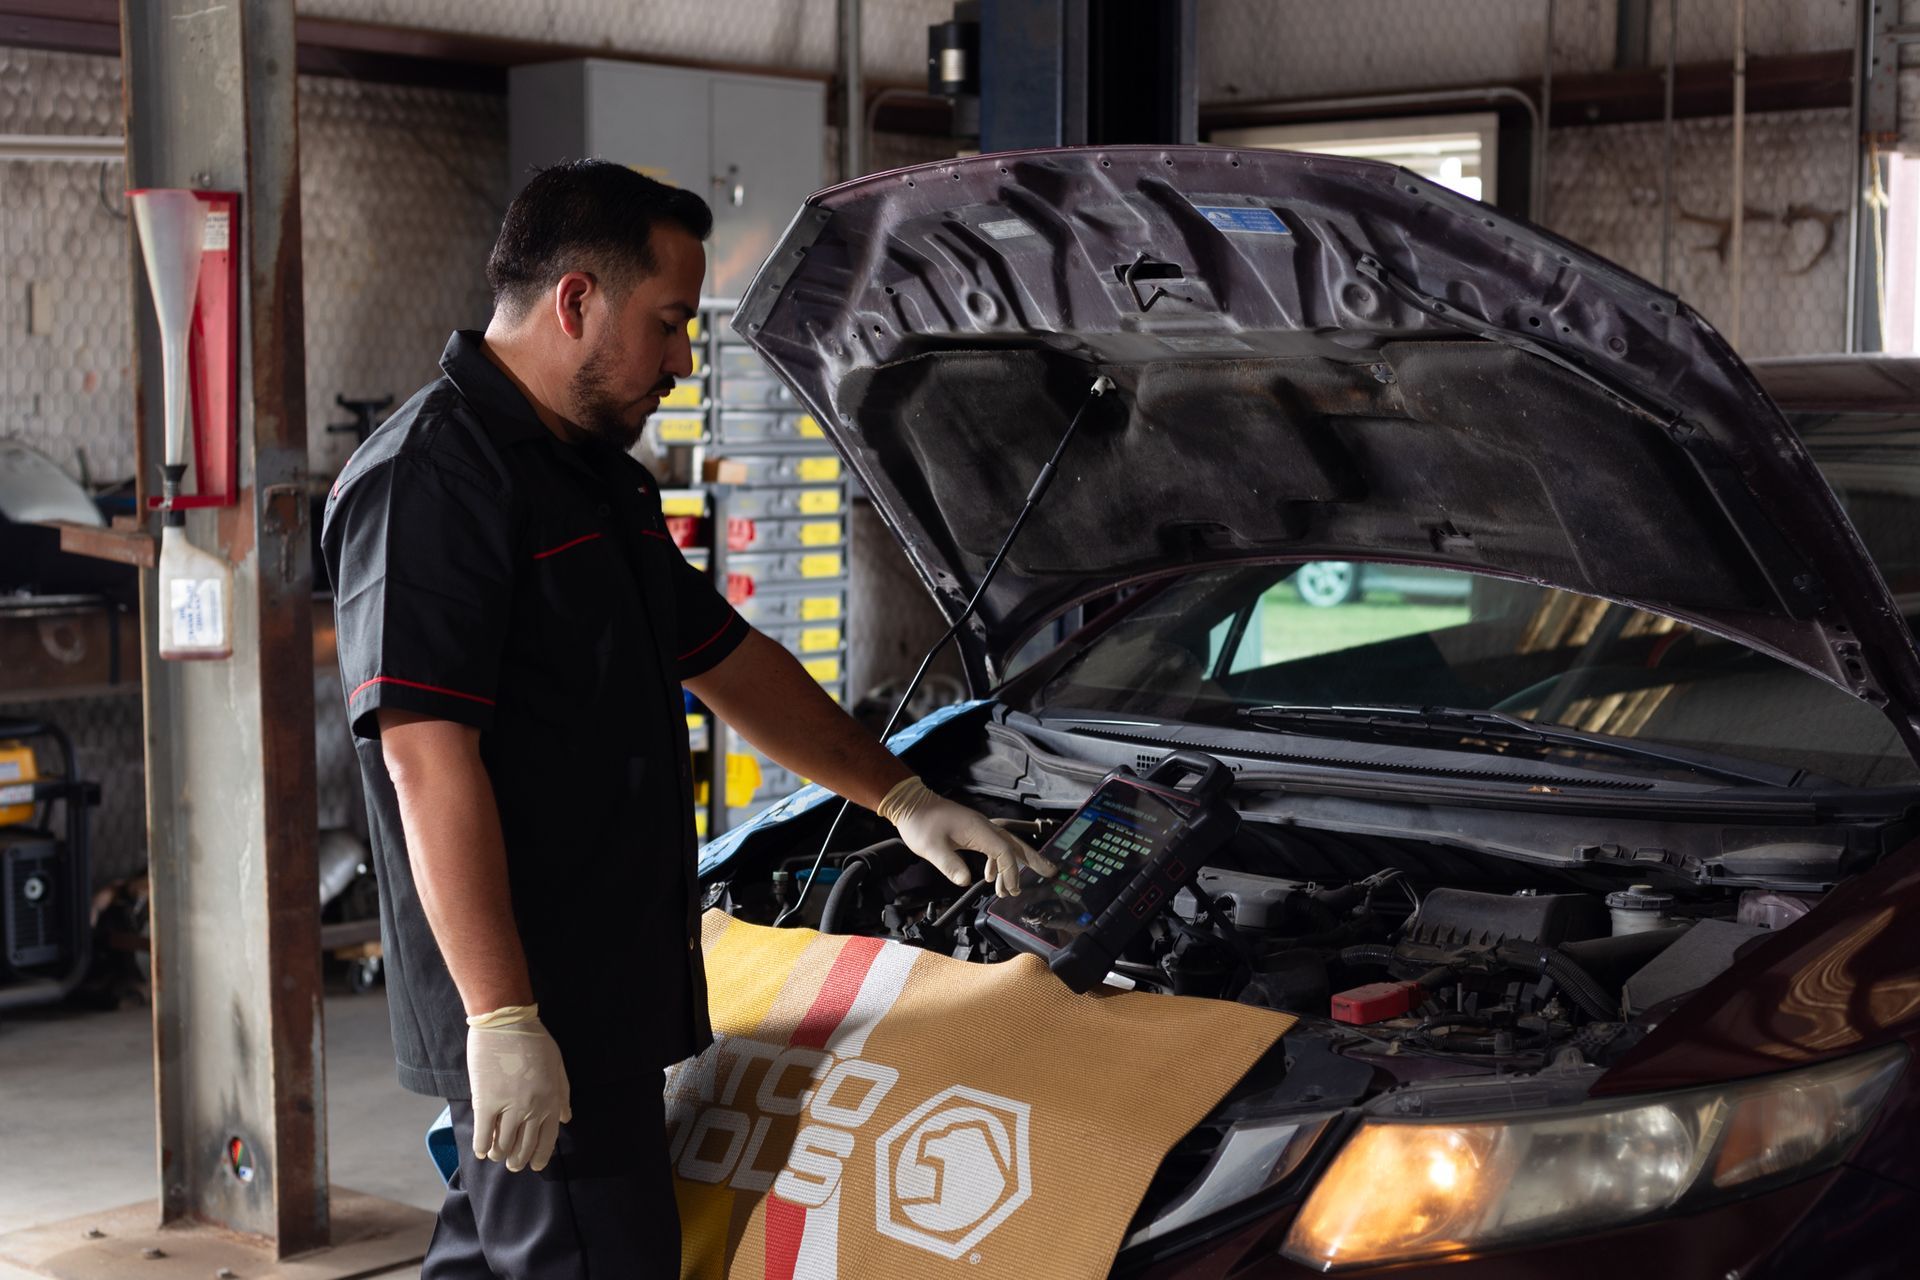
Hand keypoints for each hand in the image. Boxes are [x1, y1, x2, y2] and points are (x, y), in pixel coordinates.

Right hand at [466, 1004, 570, 1172]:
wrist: (506, 1022)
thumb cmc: (534, 1039)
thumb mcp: (557, 1065)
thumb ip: (562, 1094)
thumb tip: (566, 1119)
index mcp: (551, 1099)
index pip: (548, 1139)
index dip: (541, 1156)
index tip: (535, 1165)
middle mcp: (532, 1108)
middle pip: (525, 1146)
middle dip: (519, 1160)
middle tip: (514, 1165)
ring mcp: (509, 1107)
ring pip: (504, 1145)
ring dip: (500, 1155)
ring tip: (497, 1156)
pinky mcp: (486, 1103)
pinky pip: (484, 1135)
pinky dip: (482, 1147)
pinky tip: (482, 1151)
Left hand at [878, 777, 1055, 895]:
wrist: (910, 803)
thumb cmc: (921, 824)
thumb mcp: (931, 848)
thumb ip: (949, 865)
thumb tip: (966, 882)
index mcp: (978, 829)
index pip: (1004, 851)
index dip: (1011, 871)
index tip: (1011, 889)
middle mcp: (983, 827)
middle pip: (1014, 844)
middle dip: (1032, 860)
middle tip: (1050, 873)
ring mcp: (979, 828)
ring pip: (1005, 845)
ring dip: (1012, 866)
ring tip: (1011, 888)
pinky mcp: (972, 830)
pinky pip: (993, 846)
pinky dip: (997, 861)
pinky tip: (990, 875)